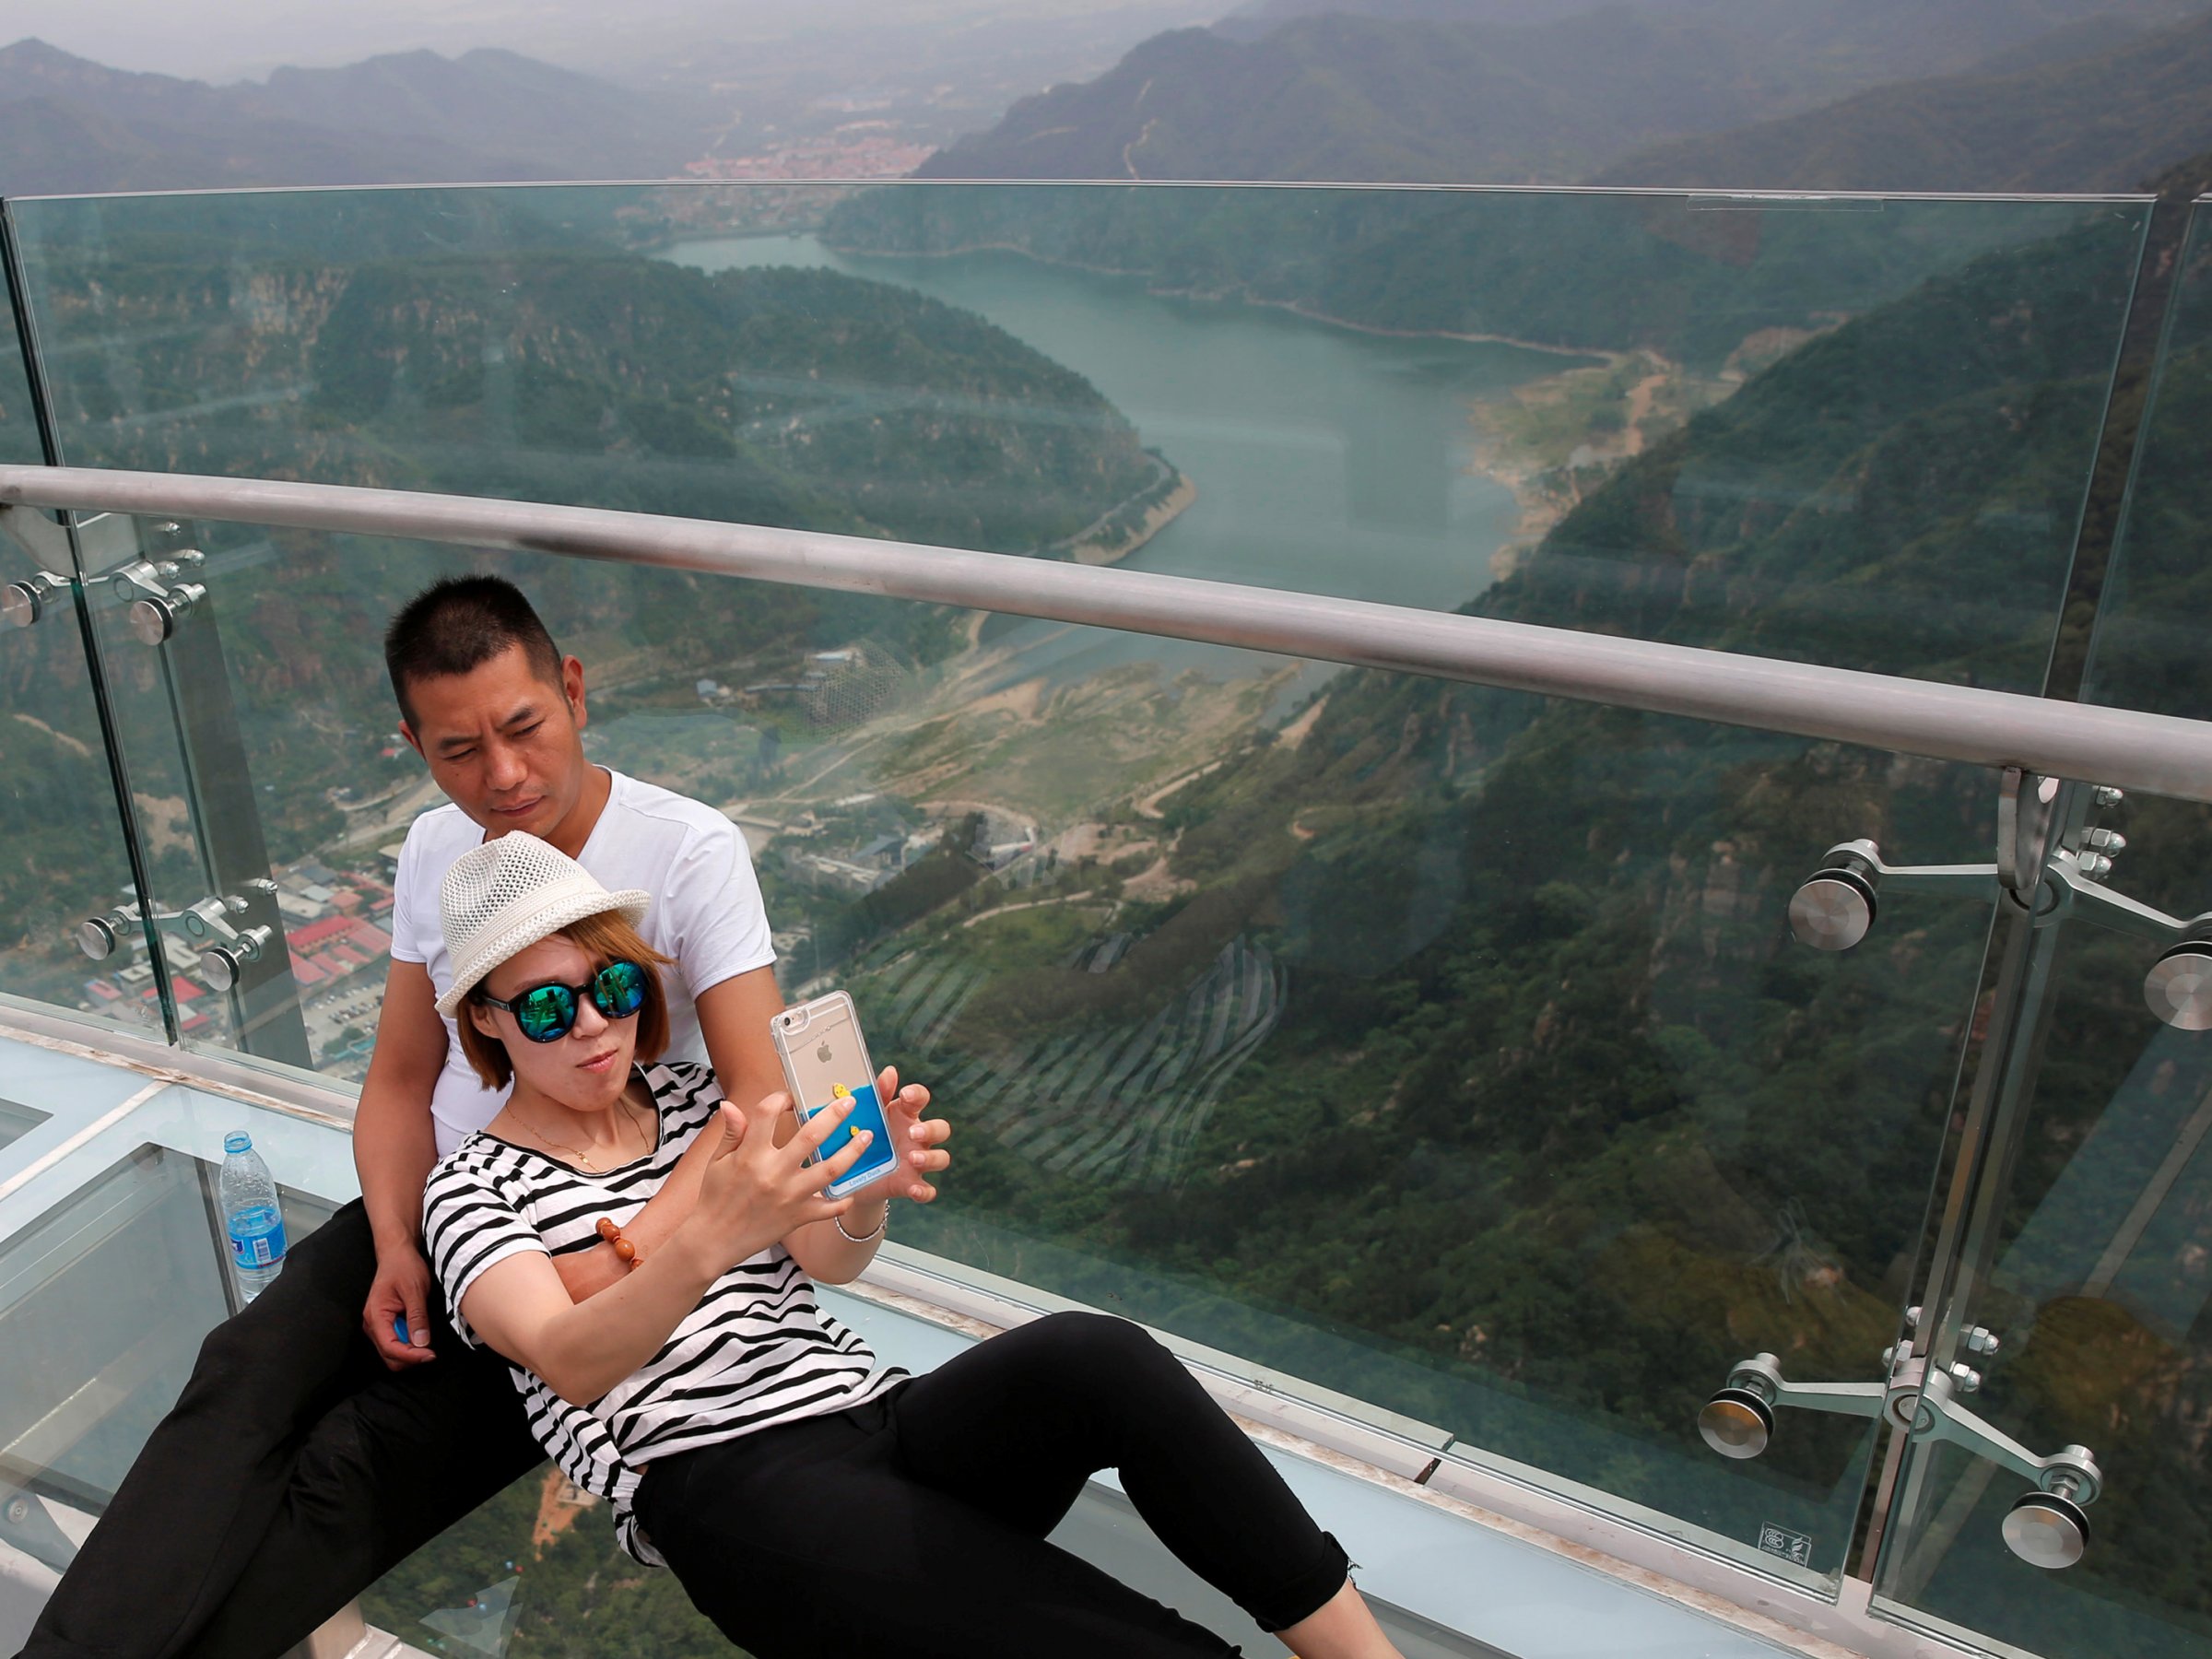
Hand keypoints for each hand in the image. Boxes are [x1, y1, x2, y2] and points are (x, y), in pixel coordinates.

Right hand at [364, 1241, 435, 1369]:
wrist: (397, 1254)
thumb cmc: (403, 1266)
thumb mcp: (415, 1290)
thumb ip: (417, 1317)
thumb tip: (421, 1342)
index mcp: (376, 1315)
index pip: (389, 1347)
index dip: (410, 1356)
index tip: (429, 1355)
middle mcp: (372, 1323)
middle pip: (388, 1356)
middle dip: (409, 1358)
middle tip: (431, 1351)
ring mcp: (377, 1324)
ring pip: (391, 1352)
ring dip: (409, 1352)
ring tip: (426, 1341)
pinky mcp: (385, 1323)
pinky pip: (394, 1342)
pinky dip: (407, 1344)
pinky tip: (419, 1334)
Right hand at [682, 1090, 870, 1275]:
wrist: (713, 1240)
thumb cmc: (714, 1198)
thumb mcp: (717, 1162)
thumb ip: (731, 1133)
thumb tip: (731, 1105)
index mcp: (749, 1155)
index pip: (768, 1114)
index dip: (780, 1099)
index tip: (790, 1098)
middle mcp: (773, 1172)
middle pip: (811, 1136)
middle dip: (834, 1115)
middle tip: (850, 1102)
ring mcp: (789, 1196)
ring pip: (830, 1170)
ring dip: (852, 1151)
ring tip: (867, 1136)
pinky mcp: (797, 1216)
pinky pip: (829, 1208)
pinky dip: (843, 1200)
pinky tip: (851, 1189)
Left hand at [848, 1065, 949, 1203]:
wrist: (852, 1176)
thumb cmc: (865, 1137)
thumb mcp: (869, 1117)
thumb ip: (879, 1095)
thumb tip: (890, 1071)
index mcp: (906, 1116)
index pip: (921, 1099)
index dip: (918, 1095)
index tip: (905, 1095)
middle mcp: (918, 1138)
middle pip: (941, 1129)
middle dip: (931, 1130)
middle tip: (913, 1133)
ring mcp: (918, 1162)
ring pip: (941, 1158)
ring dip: (930, 1158)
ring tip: (912, 1158)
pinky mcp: (912, 1185)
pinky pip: (929, 1190)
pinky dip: (925, 1191)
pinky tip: (915, 1189)